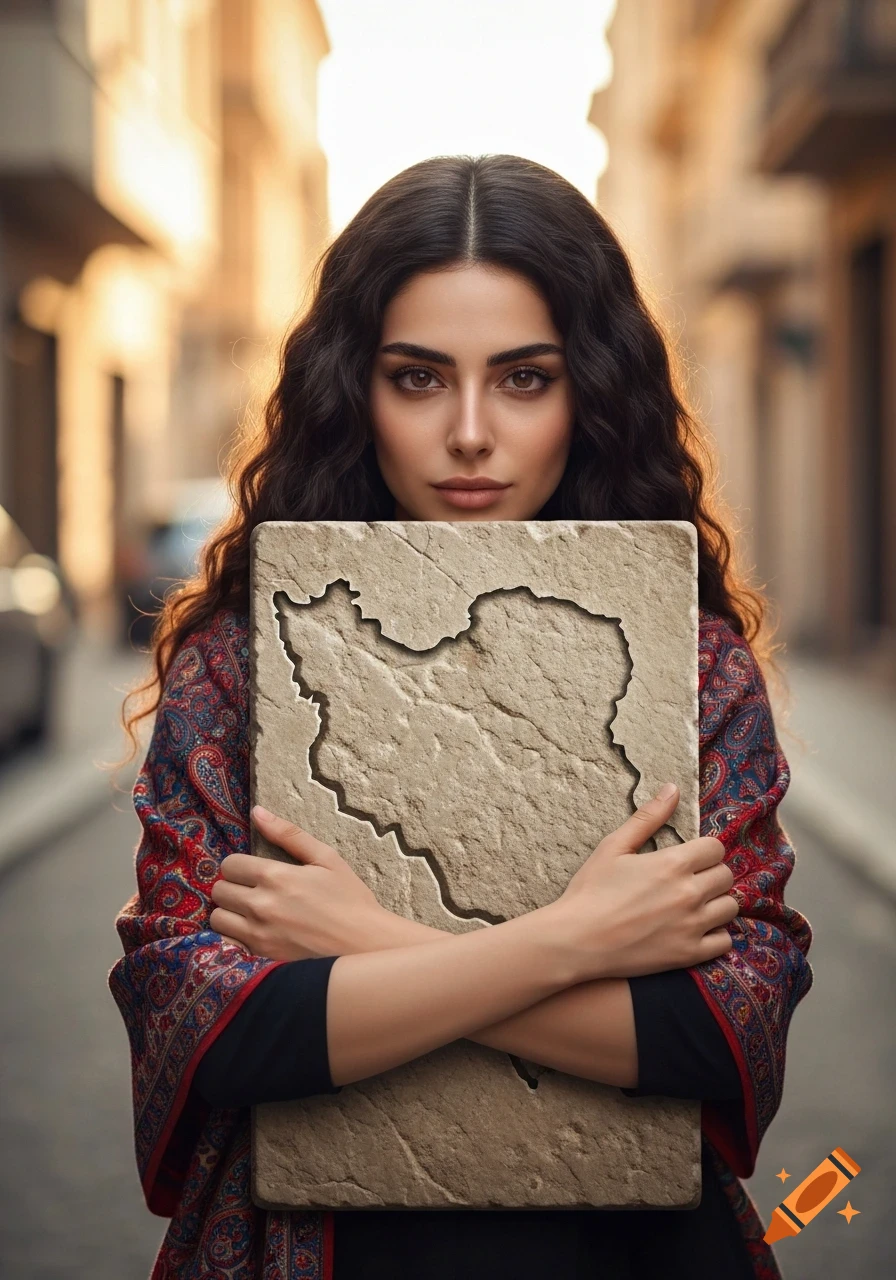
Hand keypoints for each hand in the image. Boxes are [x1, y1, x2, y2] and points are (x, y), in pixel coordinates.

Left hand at [208, 806, 386, 960]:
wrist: (365, 945)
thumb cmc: (349, 899)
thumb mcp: (326, 858)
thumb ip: (288, 834)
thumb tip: (257, 811)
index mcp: (275, 876)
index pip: (230, 865)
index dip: (239, 866)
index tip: (253, 872)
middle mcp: (261, 905)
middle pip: (219, 890)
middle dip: (232, 887)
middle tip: (252, 891)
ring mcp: (259, 934)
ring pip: (217, 918)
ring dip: (229, 912)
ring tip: (249, 913)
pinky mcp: (261, 957)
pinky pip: (226, 943)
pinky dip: (233, 936)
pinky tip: (253, 933)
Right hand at [549, 783, 737, 981]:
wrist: (576, 941)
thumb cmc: (590, 891)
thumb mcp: (614, 846)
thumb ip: (648, 817)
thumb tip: (673, 788)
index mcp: (673, 863)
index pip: (715, 848)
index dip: (704, 850)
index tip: (690, 857)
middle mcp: (689, 893)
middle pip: (725, 876)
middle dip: (711, 874)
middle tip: (690, 880)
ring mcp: (692, 926)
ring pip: (729, 907)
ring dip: (716, 903)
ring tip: (695, 904)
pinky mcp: (689, 953)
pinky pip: (725, 941)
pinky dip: (716, 934)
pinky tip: (696, 929)